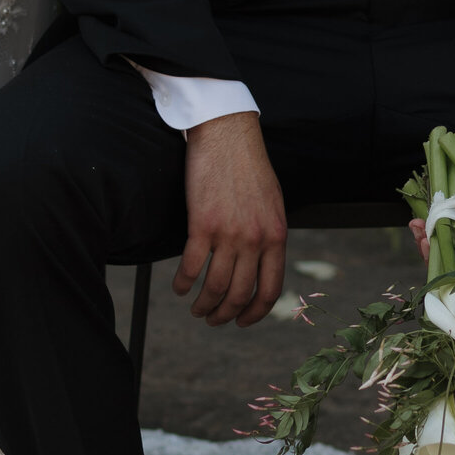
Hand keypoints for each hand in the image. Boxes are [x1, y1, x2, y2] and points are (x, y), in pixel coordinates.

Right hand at [174, 112, 286, 326]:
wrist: (227, 133)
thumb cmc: (249, 164)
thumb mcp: (272, 203)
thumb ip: (269, 234)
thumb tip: (262, 263)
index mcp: (276, 235)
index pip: (270, 289)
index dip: (255, 313)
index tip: (242, 321)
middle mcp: (254, 239)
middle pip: (239, 294)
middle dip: (225, 314)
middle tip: (213, 319)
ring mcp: (228, 233)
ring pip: (214, 286)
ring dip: (203, 304)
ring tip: (196, 308)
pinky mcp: (201, 224)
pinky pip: (191, 266)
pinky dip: (183, 282)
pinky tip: (179, 286)